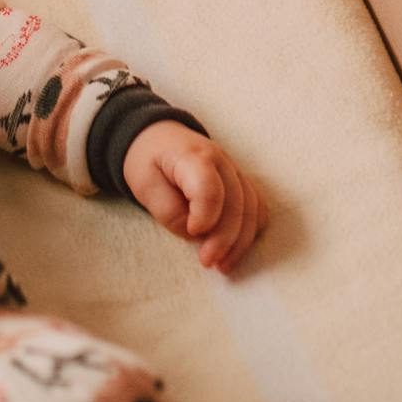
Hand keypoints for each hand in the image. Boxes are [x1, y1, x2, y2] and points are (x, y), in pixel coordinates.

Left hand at [121, 120, 266, 274]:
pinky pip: (257, 207)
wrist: (156, 136)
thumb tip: (196, 234)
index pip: (210, 189)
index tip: (191, 232)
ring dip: (240, 242)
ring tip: (222, 265)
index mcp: (193, 156)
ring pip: (252, 208)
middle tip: (207, 262)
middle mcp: (221, 160)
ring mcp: (234, 170)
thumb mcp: (144, 184)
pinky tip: (236, 249)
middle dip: (224, 239)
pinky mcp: (240, 181)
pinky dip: (251, 231)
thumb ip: (168, 211)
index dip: (205, 217)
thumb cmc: (148, 160)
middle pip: (235, 204)